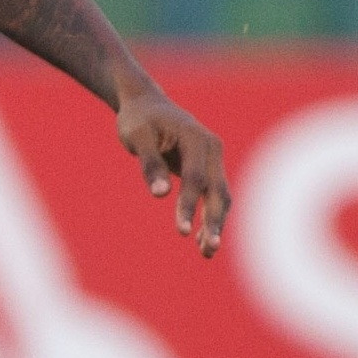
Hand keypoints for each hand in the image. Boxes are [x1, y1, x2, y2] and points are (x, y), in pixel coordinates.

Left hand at [114, 86, 230, 257]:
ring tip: (207, 253)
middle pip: (217, 190)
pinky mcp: (209, 168)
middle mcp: (212, 148)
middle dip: (213, 221)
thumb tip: (161, 194)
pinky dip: (210, 216)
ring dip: (216, 223)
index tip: (182, 232)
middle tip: (208, 250)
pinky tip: (201, 240)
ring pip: (220, 196)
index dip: (189, 205)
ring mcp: (213, 158)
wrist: (147, 104)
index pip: (195, 178)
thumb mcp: (137, 136)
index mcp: (196, 138)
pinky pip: (214, 195)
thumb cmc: (139, 120)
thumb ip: (150, 164)